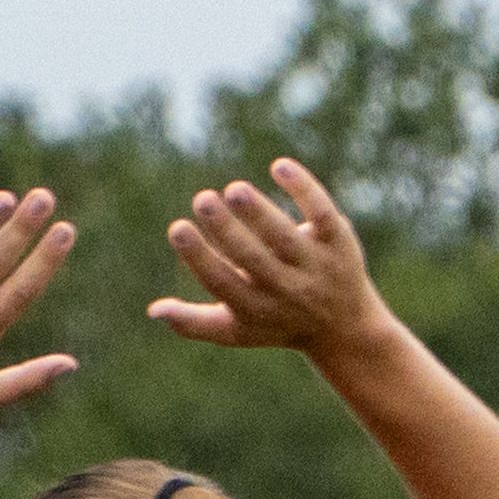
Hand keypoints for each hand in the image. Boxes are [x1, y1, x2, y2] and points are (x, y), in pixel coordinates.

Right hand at [152, 158, 397, 359]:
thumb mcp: (236, 331)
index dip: (199, 256)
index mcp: (255, 309)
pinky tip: (279, 167)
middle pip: (253, 258)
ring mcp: (315, 265)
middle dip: (226, 229)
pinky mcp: (338, 241)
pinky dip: (303, 188)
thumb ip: (193, 323)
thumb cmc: (277, 325)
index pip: (222, 283)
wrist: (345, 328)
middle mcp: (286, 290)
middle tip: (202, 199)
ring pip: (284, 236)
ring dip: (258, 211)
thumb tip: (153, 310)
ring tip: (234, 190)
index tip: (178, 227)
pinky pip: (321, 211)